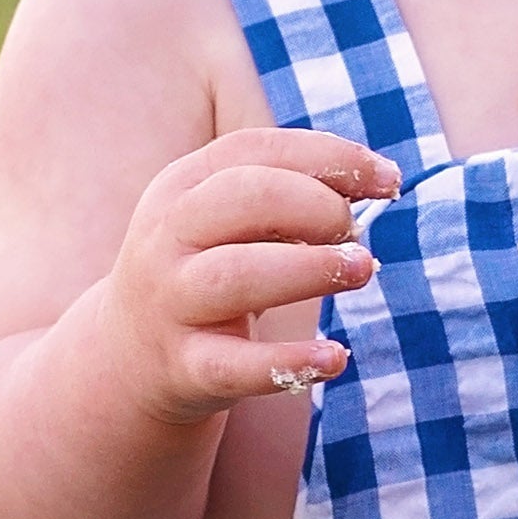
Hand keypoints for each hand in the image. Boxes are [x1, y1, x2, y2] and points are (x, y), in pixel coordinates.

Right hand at [94, 130, 397, 419]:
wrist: (128, 357)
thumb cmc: (206, 270)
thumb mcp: (227, 220)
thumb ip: (288, 194)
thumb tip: (376, 181)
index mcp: (181, 186)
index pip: (255, 151)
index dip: (330, 158)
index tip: (389, 180)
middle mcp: (168, 239)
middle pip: (246, 198)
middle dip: (317, 205)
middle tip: (356, 231)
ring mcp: (172, 303)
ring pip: (239, 275)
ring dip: (311, 268)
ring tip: (361, 269)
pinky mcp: (185, 367)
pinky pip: (236, 366)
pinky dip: (290, 361)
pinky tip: (336, 357)